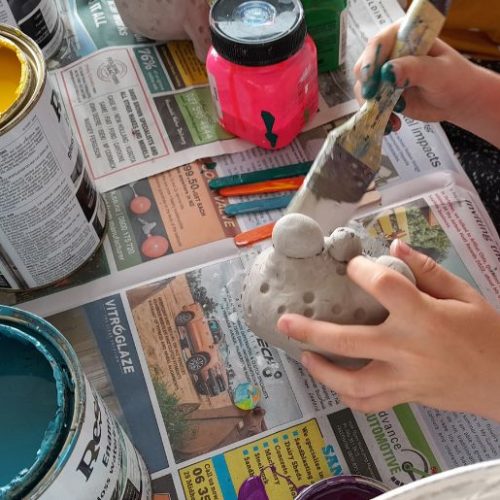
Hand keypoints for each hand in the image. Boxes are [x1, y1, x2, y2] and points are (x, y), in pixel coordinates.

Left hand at [277, 239, 499, 420]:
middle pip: (349, 341)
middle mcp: (407, 349)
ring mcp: (404, 379)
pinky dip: (347, 396)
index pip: (383, 287)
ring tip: (302, 354)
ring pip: (353, 384)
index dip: (360, 270)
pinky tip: (332, 381)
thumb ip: (428, 271)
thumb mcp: (465, 295)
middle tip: (285, 322)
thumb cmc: (489, 334)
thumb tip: (394, 247)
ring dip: (322, 371)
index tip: (350, 264)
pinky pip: (369, 404)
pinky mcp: (406, 397)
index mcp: (424, 317)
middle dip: (311, 330)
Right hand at [353, 21, 498, 138]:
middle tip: (373, 101)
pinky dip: (377, 117)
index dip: (370, 60)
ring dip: (373, 106)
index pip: (378, 44)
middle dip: (366, 86)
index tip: (369, 80)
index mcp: (403, 37)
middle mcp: (390, 54)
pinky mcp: (384, 94)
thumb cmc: (455, 79)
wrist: (459, 100)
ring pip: (364, 89)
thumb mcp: (437, 72)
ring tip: (393, 121)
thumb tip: (387, 72)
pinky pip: (371, 105)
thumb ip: (414, 69)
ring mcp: (385, 76)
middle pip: (364, 67)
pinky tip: (393, 125)